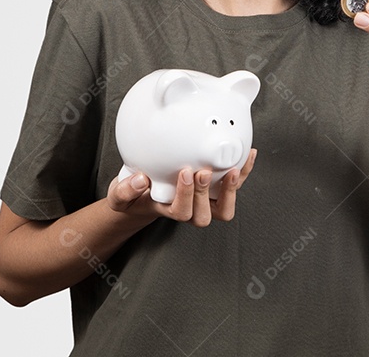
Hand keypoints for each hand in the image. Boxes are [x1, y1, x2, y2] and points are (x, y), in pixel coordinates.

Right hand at [106, 148, 257, 226]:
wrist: (143, 195)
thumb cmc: (133, 196)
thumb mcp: (119, 196)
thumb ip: (124, 190)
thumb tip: (139, 180)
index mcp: (168, 210)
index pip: (182, 213)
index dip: (186, 196)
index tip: (183, 173)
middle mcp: (189, 210)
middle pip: (205, 214)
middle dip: (205, 193)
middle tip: (203, 171)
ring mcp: (204, 201)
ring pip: (224, 207)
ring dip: (231, 189)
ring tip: (233, 169)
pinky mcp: (214, 189)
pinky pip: (233, 185)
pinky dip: (243, 171)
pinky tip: (248, 154)